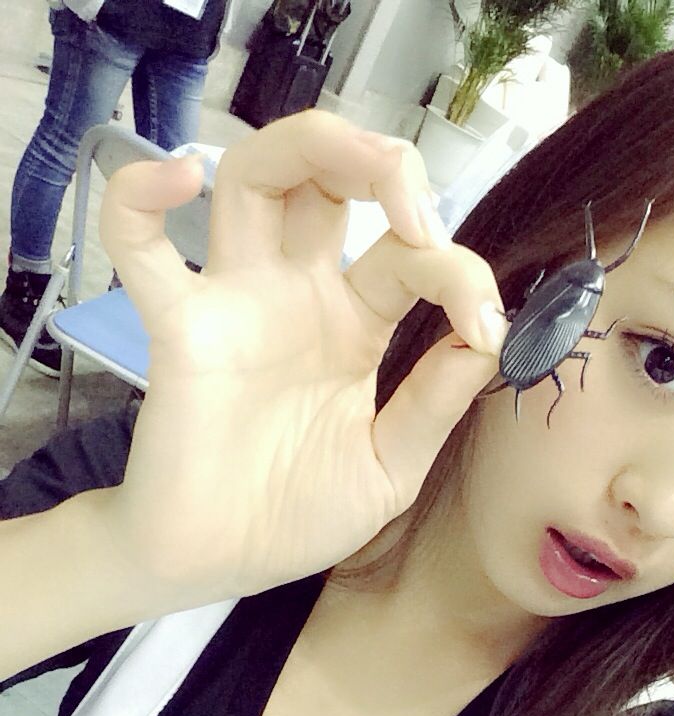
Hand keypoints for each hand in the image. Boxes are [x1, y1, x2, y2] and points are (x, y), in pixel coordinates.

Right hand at [97, 111, 505, 601]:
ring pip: (256, 177)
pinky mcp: (182, 330)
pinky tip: (176, 174)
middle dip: (385, 164)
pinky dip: (139, 197)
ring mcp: (238, 304)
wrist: (222, 566)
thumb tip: (487, 339)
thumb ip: (434, 404)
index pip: (410, 256)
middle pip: (329, 179)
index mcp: (354, 324)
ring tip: (368, 169)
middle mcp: (298, 296)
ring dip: (311, 144)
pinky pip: (139, 247)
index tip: (485, 329)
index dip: (459, 273)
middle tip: (420, 213)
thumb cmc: (298, 516)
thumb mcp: (390, 468)